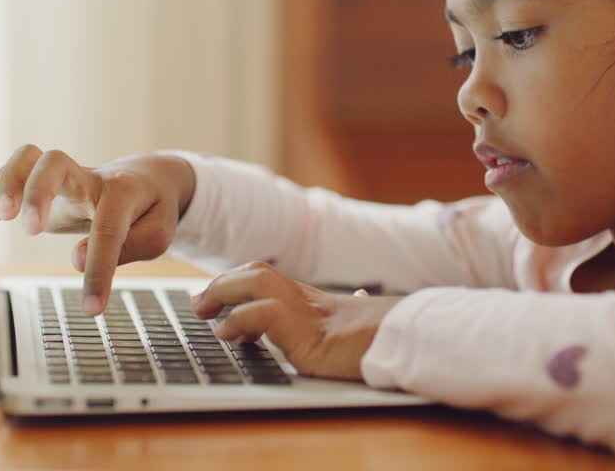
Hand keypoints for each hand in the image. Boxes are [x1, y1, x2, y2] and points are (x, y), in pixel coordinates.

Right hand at [0, 145, 196, 314]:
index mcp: (124, 192)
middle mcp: (90, 177)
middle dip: (37, 193)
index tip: (92, 308)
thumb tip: (78, 259)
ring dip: (8, 182)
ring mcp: (66, 175)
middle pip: (56, 162)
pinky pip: (16, 166)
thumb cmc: (150, 210)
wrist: (148, 180)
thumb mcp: (156, 234)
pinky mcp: (47, 181)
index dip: (99, 270)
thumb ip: (128, 248)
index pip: (108, 228)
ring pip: (29, 156)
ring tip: (0, 217)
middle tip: (31, 231)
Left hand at [190, 261, 401, 380]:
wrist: (414, 341)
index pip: (271, 278)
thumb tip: (360, 298)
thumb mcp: (364, 324)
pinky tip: (227, 333)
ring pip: (257, 281)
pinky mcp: (310, 334)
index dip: (241, 282)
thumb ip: (355, 312)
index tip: (219, 297)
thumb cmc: (394, 335)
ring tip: (203, 310)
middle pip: (259, 272)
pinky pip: (264, 314)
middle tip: (200, 302)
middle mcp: (312, 300)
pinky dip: (240, 320)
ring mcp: (310, 313)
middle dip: (224, 282)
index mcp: (320, 301)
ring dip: (224, 291)